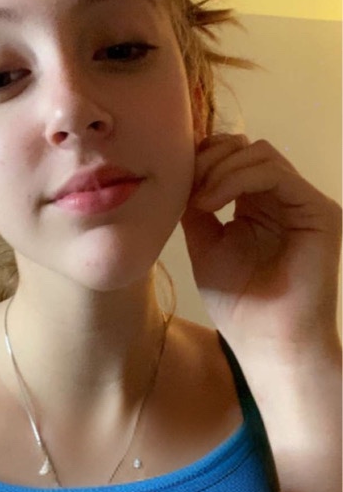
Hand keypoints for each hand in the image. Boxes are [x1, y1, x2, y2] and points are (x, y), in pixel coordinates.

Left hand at [181, 134, 341, 357]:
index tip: (172, 183)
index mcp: (259, 203)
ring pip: (260, 153)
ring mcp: (304, 202)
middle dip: (208, 158)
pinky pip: (274, 173)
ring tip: (198, 200)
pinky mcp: (319, 211)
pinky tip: (211, 203)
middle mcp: (284, 197)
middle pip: (246, 146)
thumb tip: (176, 172)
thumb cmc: (239, 306)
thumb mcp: (205, 246)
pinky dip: (236, 179)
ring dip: (219, 168)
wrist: (269, 345)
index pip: (232, 155)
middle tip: (183, 187)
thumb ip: (196, 207)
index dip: (200, 158)